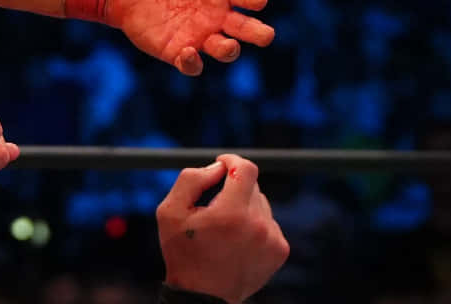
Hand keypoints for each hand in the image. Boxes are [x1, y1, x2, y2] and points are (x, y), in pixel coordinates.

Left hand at [108, 0, 275, 75]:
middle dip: (259, 34)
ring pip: (226, 51)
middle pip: (249, 30)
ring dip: (229, 50)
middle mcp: (216, 14)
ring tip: (225, 45)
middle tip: (262, 34)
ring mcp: (197, 34)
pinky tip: (188, 53)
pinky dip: (194, 63)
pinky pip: (192, 64)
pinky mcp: (174, 49)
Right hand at [157, 154, 289, 302]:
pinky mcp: (280, 250)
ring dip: (244, 206)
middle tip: (214, 203)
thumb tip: (217, 167)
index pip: (245, 169)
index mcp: (231, 213)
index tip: (222, 163)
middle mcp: (258, 224)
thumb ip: (191, 180)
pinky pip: (269, 222)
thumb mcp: (170, 211)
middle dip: (233, 187)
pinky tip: (237, 239)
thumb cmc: (183, 251)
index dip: (232, 160)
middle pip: (252, 186)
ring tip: (224, 227)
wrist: (204, 295)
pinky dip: (254, 224)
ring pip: (261, 204)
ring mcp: (272, 239)